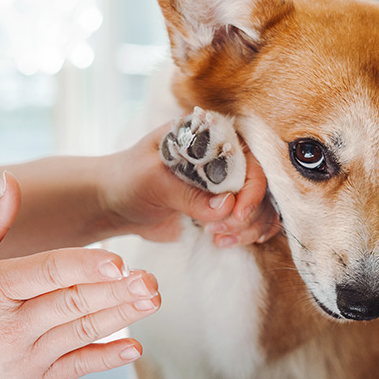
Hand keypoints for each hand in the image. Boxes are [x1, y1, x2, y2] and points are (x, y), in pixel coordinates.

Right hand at [0, 172, 159, 378]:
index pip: (45, 273)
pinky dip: (107, 358)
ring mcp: (27, 356)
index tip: (117, 261)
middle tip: (149, 280)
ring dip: (121, 316)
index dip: (83, 267)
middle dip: (115, 291)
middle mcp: (11, 326)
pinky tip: (134, 347)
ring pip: (82, 332)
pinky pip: (78, 366)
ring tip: (151, 299)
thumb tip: (9, 181)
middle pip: (72, 304)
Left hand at [101, 124, 279, 244]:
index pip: (250, 158)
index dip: (252, 188)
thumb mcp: (153, 180)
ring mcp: (227, 183)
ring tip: (217, 238)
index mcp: (210, 137)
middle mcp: (225, 157)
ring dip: (247, 228)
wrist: (116, 203)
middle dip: (247, 214)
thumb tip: (225, 207)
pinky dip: (247, 234)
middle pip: (262, 185)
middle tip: (218, 231)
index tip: (237, 214)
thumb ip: (188, 194)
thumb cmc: (129, 178)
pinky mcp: (223, 207)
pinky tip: (227, 242)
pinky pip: (251, 221)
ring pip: (262, 206)